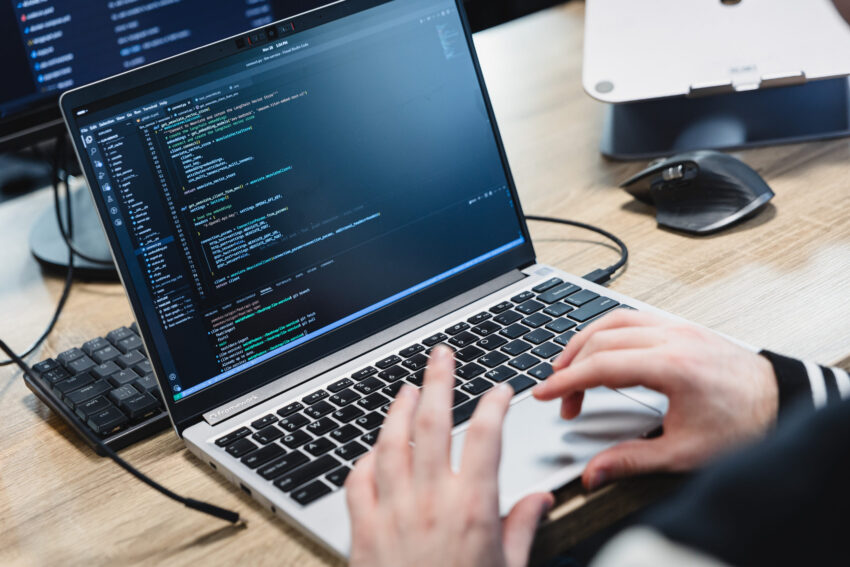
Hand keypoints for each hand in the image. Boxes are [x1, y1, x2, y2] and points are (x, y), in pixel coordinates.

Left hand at [346, 345, 553, 566]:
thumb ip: (523, 529)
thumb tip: (539, 501)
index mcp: (472, 509)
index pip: (487, 437)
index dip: (495, 405)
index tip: (500, 390)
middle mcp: (430, 502)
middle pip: (432, 424)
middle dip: (438, 381)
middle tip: (441, 355)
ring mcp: (393, 514)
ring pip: (390, 444)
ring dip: (398, 410)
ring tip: (406, 388)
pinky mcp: (364, 532)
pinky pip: (357, 483)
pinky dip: (365, 461)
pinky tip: (372, 452)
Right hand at [532, 309, 777, 490]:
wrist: (781, 405)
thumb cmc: (743, 425)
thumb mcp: (684, 452)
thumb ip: (632, 460)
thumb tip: (594, 471)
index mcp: (671, 366)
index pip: (601, 365)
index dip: (565, 382)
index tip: (543, 394)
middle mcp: (672, 339)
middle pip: (601, 341)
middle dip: (571, 369)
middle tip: (562, 401)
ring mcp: (678, 328)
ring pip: (614, 321)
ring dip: (585, 342)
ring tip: (569, 367)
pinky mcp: (682, 327)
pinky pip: (633, 317)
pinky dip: (608, 332)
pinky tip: (602, 349)